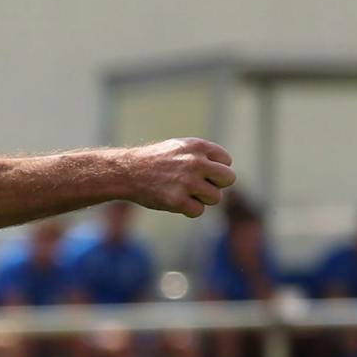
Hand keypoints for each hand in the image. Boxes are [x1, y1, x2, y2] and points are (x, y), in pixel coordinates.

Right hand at [120, 138, 235, 218]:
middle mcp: (195, 162)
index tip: (200, 172)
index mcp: (197, 146)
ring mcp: (187, 182)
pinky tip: (174, 200)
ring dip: (202, 198)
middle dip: (216, 184)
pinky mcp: (177, 201)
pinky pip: (198, 211)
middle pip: (229, 178)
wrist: (127, 172)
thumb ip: (204, 155)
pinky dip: (188, 209)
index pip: (227, 161)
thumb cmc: (156, 161)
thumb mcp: (180, 147)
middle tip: (199, 185)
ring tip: (183, 192)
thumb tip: (226, 169)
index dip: (215, 169)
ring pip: (215, 198)